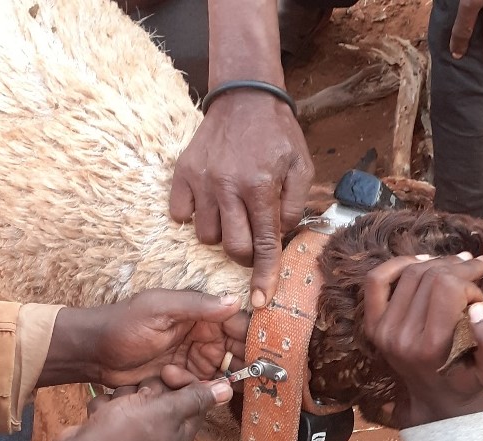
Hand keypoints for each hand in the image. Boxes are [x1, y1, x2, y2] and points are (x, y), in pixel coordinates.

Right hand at [28, 376, 231, 440]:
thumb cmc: (129, 433)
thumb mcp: (169, 410)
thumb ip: (196, 397)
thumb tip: (227, 389)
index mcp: (181, 430)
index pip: (192, 395)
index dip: (181, 380)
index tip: (167, 374)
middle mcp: (161, 431)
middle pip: (162, 392)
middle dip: (147, 390)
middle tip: (138, 400)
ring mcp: (134, 431)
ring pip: (135, 395)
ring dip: (123, 397)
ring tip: (116, 411)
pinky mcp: (110, 428)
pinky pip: (113, 404)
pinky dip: (106, 408)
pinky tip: (101, 418)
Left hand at [41, 289, 247, 388]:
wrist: (92, 353)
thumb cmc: (123, 324)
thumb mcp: (159, 309)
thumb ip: (196, 305)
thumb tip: (234, 300)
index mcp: (199, 313)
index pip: (236, 323)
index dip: (253, 337)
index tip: (266, 351)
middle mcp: (202, 335)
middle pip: (236, 350)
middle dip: (246, 362)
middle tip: (257, 375)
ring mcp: (193, 357)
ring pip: (223, 371)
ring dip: (223, 378)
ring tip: (211, 379)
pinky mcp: (183, 377)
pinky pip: (205, 385)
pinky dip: (203, 388)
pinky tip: (183, 382)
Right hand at [170, 94, 314, 308]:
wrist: (244, 97)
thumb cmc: (278, 135)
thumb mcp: (302, 167)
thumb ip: (294, 207)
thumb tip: (280, 236)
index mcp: (260, 187)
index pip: (264, 244)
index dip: (265, 277)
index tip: (261, 302)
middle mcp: (227, 187)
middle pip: (232, 248)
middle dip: (246, 254)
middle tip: (254, 240)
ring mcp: (200, 181)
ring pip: (206, 236)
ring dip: (222, 235)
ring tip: (233, 214)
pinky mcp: (181, 174)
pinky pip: (180, 215)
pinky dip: (195, 218)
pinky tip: (211, 204)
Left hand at [363, 254, 482, 427]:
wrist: (438, 403)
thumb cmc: (471, 382)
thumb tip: (479, 307)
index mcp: (431, 347)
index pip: (447, 287)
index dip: (469, 282)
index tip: (480, 296)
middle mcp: (401, 337)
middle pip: (428, 276)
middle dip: (457, 267)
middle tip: (476, 270)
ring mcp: (383, 330)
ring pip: (409, 274)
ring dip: (436, 263)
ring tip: (456, 266)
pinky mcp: (373, 325)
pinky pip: (376, 281)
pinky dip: (396, 265)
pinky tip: (421, 262)